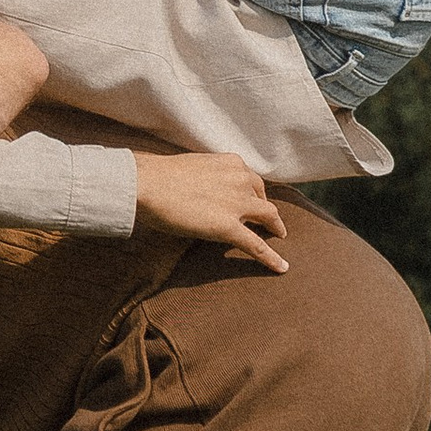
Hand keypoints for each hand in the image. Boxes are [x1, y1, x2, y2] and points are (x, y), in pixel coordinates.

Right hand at [128, 152, 292, 270]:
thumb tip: (204, 190)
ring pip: (267, 217)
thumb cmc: (159, 176)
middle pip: (262, 197)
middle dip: (266, 209)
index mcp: (231, 163)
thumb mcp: (193, 168)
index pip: (250, 179)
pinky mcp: (229, 227)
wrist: (148, 183)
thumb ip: (208, 177)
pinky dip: (271, 258)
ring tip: (279, 236)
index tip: (254, 201)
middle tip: (266, 220)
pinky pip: (256, 245)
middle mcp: (240, 179)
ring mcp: (237, 203)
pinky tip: (281, 267)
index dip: (254, 193)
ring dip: (275, 227)